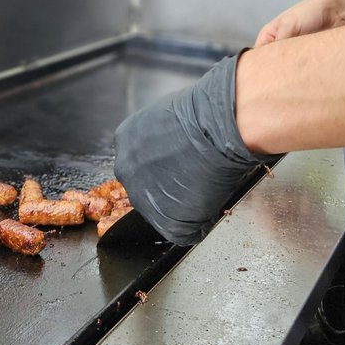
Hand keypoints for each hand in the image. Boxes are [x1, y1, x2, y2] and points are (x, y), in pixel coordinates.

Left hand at [114, 54, 276, 245]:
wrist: (218, 127)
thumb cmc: (203, 114)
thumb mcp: (168, 114)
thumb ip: (159, 133)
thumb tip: (171, 145)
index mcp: (125, 139)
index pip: (139, 159)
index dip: (163, 161)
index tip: (179, 160)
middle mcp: (126, 170)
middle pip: (146, 185)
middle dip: (168, 183)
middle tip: (193, 173)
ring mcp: (144, 199)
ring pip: (163, 209)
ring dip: (182, 202)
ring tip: (205, 185)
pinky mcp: (167, 223)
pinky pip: (183, 230)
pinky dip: (198, 222)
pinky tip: (210, 201)